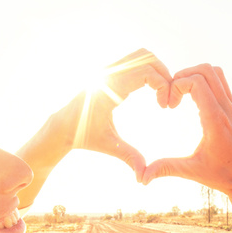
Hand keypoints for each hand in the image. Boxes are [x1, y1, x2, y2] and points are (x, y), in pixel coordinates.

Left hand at [67, 49, 171, 179]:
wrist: (63, 127)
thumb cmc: (84, 136)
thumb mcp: (109, 146)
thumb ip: (129, 157)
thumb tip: (143, 178)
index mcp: (110, 87)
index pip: (147, 71)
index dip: (164, 86)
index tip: (166, 107)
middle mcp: (109, 72)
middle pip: (147, 57)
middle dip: (164, 74)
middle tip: (168, 98)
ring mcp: (108, 68)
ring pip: (141, 54)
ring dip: (156, 69)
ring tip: (161, 93)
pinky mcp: (109, 70)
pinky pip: (134, 60)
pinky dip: (147, 70)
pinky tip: (150, 91)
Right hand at [140, 64, 231, 201]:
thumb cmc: (221, 176)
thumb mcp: (191, 172)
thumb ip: (166, 169)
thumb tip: (142, 177)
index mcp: (215, 120)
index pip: (197, 82)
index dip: (177, 85)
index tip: (169, 105)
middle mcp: (226, 109)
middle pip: (206, 70)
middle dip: (184, 76)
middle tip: (172, 94)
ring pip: (216, 72)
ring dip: (195, 75)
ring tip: (181, 93)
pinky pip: (221, 82)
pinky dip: (205, 82)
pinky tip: (193, 100)